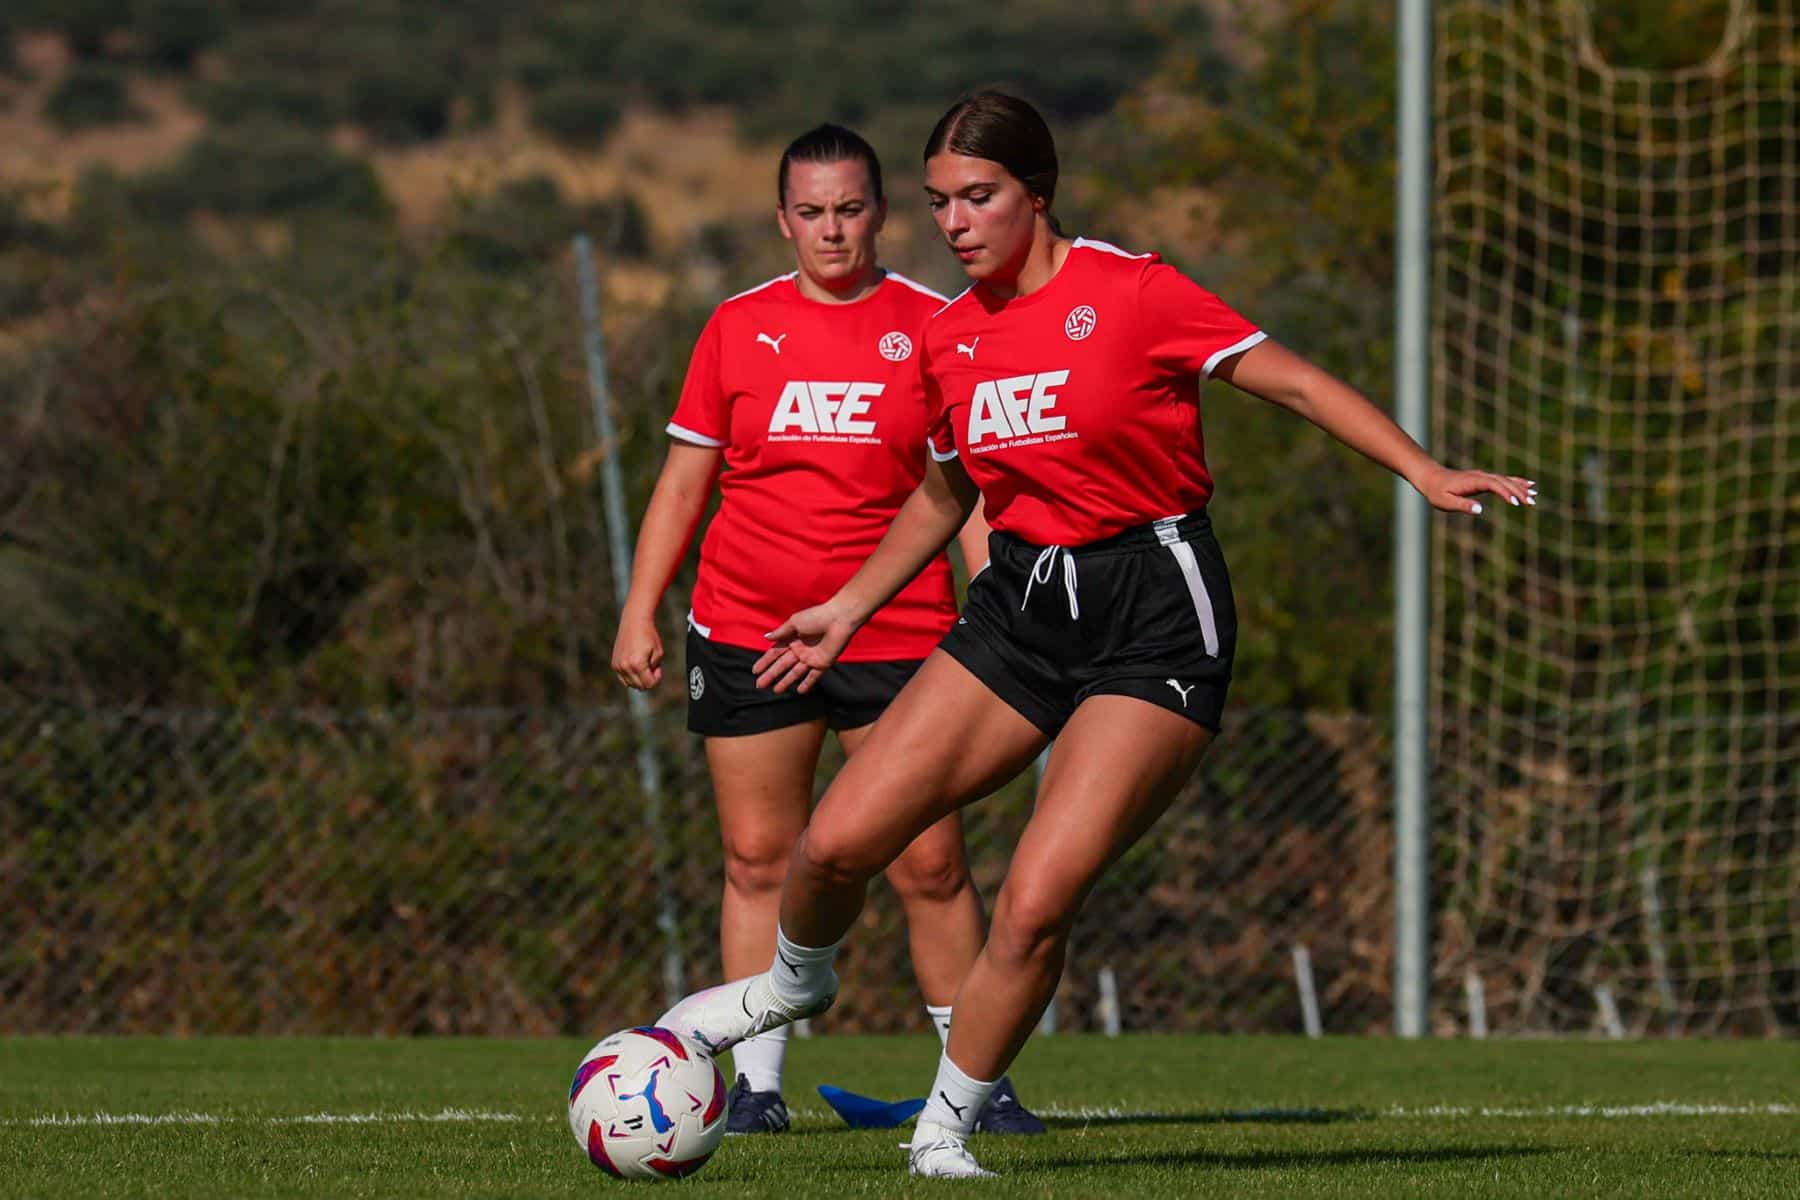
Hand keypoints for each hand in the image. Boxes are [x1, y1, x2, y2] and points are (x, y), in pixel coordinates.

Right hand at [611, 616, 663, 689]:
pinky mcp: (614, 664)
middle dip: (648, 679)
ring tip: (644, 665)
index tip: (658, 667)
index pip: (649, 684)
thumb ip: (655, 669)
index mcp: (637, 664)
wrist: (634, 621)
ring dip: (640, 679)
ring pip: (631, 684)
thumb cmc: (649, 636)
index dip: (657, 678)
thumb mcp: (658, 653)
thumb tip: (648, 680)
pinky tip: (636, 665)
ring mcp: (618, 666)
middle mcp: (625, 666)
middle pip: (640, 686)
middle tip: (652, 665)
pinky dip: (631, 676)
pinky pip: (623, 679)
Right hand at [752, 600, 859, 693]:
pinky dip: (807, 683)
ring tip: (776, 691)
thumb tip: (765, 637)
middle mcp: (800, 650)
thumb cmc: (816, 616)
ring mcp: (811, 658)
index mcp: (792, 639)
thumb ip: (781, 632)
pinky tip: (799, 692)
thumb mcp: (794, 622)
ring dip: (785, 681)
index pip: (775, 653)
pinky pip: (813, 676)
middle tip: (760, 685)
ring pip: (795, 672)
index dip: (765, 662)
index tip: (755, 671)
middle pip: (782, 665)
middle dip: (771, 675)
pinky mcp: (822, 663)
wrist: (839, 619)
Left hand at [1414, 465, 1536, 514]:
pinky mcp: (1484, 479)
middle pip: (1503, 482)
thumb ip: (1463, 505)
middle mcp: (1480, 476)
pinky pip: (1503, 480)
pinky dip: (1516, 483)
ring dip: (1520, 487)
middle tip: (1532, 502)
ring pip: (1506, 480)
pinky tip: (1528, 485)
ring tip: (1535, 495)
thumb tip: (1480, 510)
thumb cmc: (1436, 492)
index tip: (1517, 503)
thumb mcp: (1446, 502)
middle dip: (1518, 491)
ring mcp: (1483, 476)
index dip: (1506, 493)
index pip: (1494, 485)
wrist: (1430, 478)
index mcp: (1473, 481)